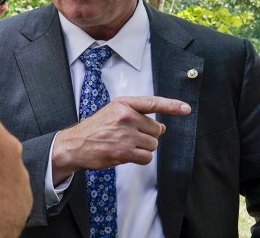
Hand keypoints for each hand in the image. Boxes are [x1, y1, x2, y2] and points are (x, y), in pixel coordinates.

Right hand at [52, 95, 190, 182]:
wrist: (75, 144)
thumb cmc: (94, 129)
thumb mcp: (113, 113)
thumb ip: (137, 117)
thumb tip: (162, 126)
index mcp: (122, 104)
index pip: (152, 103)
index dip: (171, 106)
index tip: (186, 108)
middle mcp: (125, 116)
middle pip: (156, 129)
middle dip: (148, 136)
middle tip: (129, 137)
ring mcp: (125, 134)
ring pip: (152, 145)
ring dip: (143, 149)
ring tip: (124, 145)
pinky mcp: (124, 151)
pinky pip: (147, 158)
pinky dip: (140, 159)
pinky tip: (125, 155)